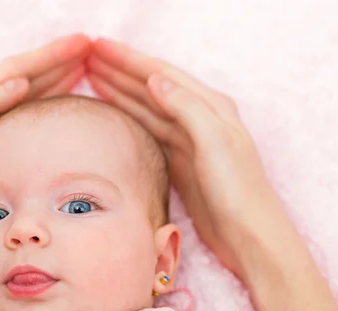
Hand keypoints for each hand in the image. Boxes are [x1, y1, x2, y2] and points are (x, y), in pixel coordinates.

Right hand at [87, 38, 287, 280]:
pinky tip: (116, 112)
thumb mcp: (216, 144)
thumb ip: (186, 107)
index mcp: (211, 106)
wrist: (249, 236)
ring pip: (149, 107)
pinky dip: (130, 118)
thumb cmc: (239, 191)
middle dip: (120, 71)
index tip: (98, 47)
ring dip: (122, 91)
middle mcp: (200, 118)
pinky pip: (150, 130)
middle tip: (88, 58)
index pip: (162, 74)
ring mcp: (190, 140)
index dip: (128, 60)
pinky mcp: (182, 161)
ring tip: (93, 78)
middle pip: (153, 86)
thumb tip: (155, 78)